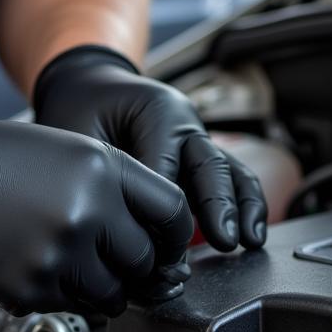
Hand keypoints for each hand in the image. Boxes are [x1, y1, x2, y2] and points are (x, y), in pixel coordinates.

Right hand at [0, 108, 194, 316]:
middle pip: (145, 262)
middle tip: (113, 257)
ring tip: (74, 262)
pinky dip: (63, 293)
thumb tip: (161, 243)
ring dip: (103, 286)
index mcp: (104, 171)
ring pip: (113, 295)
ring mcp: (60, 256)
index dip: (174, 237)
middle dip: (136, 266)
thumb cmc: (6, 162)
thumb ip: (124, 191)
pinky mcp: (33, 290)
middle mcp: (88, 214)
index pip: (173, 215)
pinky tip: (41, 264)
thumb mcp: (76, 153)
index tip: (165, 246)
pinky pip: (70, 306)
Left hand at [33, 46, 267, 250]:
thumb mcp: (80, 134)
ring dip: (240, 208)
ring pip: (229, 173)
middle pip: (209, 166)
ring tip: (246, 240)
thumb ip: (101, 173)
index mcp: (158, 110)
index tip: (149, 241)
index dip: (157, 206)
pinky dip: (245, 205)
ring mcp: (198, 142)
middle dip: (216, 205)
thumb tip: (122, 227)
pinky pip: (232, 180)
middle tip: (222, 238)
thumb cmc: (81, 110)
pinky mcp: (201, 161)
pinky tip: (251, 235)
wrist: (90, 90)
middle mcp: (186, 124)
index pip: (164, 165)